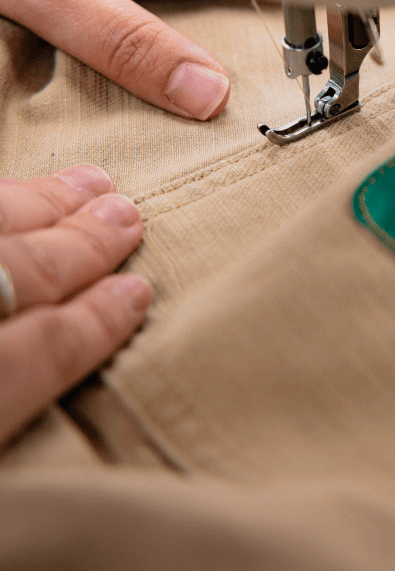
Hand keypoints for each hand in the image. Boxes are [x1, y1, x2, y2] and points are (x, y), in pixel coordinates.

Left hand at [0, 165, 149, 445]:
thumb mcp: (8, 452)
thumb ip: (31, 413)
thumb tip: (94, 429)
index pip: (46, 351)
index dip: (98, 321)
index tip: (139, 294)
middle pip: (22, 275)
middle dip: (82, 247)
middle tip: (128, 218)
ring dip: (41, 204)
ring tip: (89, 184)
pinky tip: (15, 191)